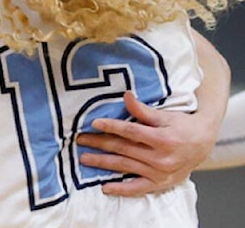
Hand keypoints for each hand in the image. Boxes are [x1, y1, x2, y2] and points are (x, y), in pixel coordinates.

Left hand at [77, 91, 210, 194]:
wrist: (203, 144)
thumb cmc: (182, 126)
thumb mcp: (165, 115)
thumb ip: (143, 110)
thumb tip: (126, 96)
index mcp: (162, 139)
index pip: (131, 132)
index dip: (112, 127)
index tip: (94, 123)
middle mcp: (160, 158)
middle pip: (124, 149)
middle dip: (100, 143)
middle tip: (80, 140)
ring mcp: (159, 173)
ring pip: (125, 166)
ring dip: (103, 163)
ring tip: (84, 158)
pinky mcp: (160, 183)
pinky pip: (138, 188)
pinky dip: (121, 189)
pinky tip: (105, 187)